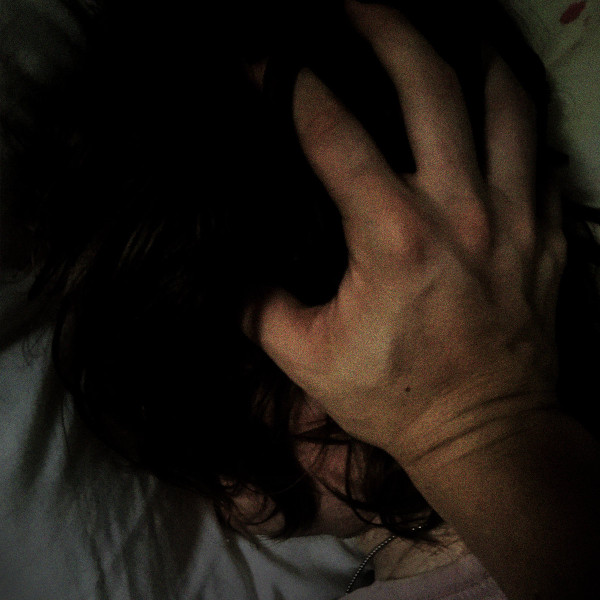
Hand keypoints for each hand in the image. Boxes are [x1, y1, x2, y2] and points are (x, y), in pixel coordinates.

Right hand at [243, 1, 565, 467]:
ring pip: (503, 102)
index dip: (289, 88)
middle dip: (386, 30)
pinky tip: (494, 99)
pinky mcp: (545, 234)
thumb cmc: (397, 399)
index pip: (333, 133)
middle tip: (357, 7)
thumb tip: (233, 274)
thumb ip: (260, 308)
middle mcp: (457, 213)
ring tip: (440, 36)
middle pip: (428, 85)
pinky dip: (516, 112)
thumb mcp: (306, 359)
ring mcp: (511, 218)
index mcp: (392, 239)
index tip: (262, 67)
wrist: (486, 430)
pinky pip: (540, 150)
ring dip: (466, 55)